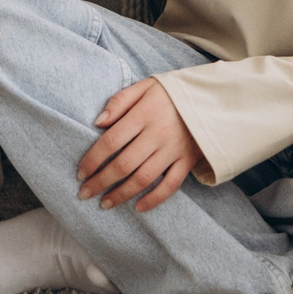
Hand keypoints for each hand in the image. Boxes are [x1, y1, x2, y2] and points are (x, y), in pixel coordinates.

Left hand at [76, 77, 206, 211]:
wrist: (212, 99)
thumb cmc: (171, 93)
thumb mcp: (145, 86)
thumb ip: (119, 101)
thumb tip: (97, 122)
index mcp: (143, 114)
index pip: (111, 141)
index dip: (93, 159)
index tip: (80, 173)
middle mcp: (157, 135)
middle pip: (123, 164)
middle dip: (101, 182)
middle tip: (84, 194)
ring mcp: (173, 150)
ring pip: (143, 178)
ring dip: (121, 194)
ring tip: (104, 203)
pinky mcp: (187, 161)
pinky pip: (170, 185)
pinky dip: (154, 199)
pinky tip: (138, 207)